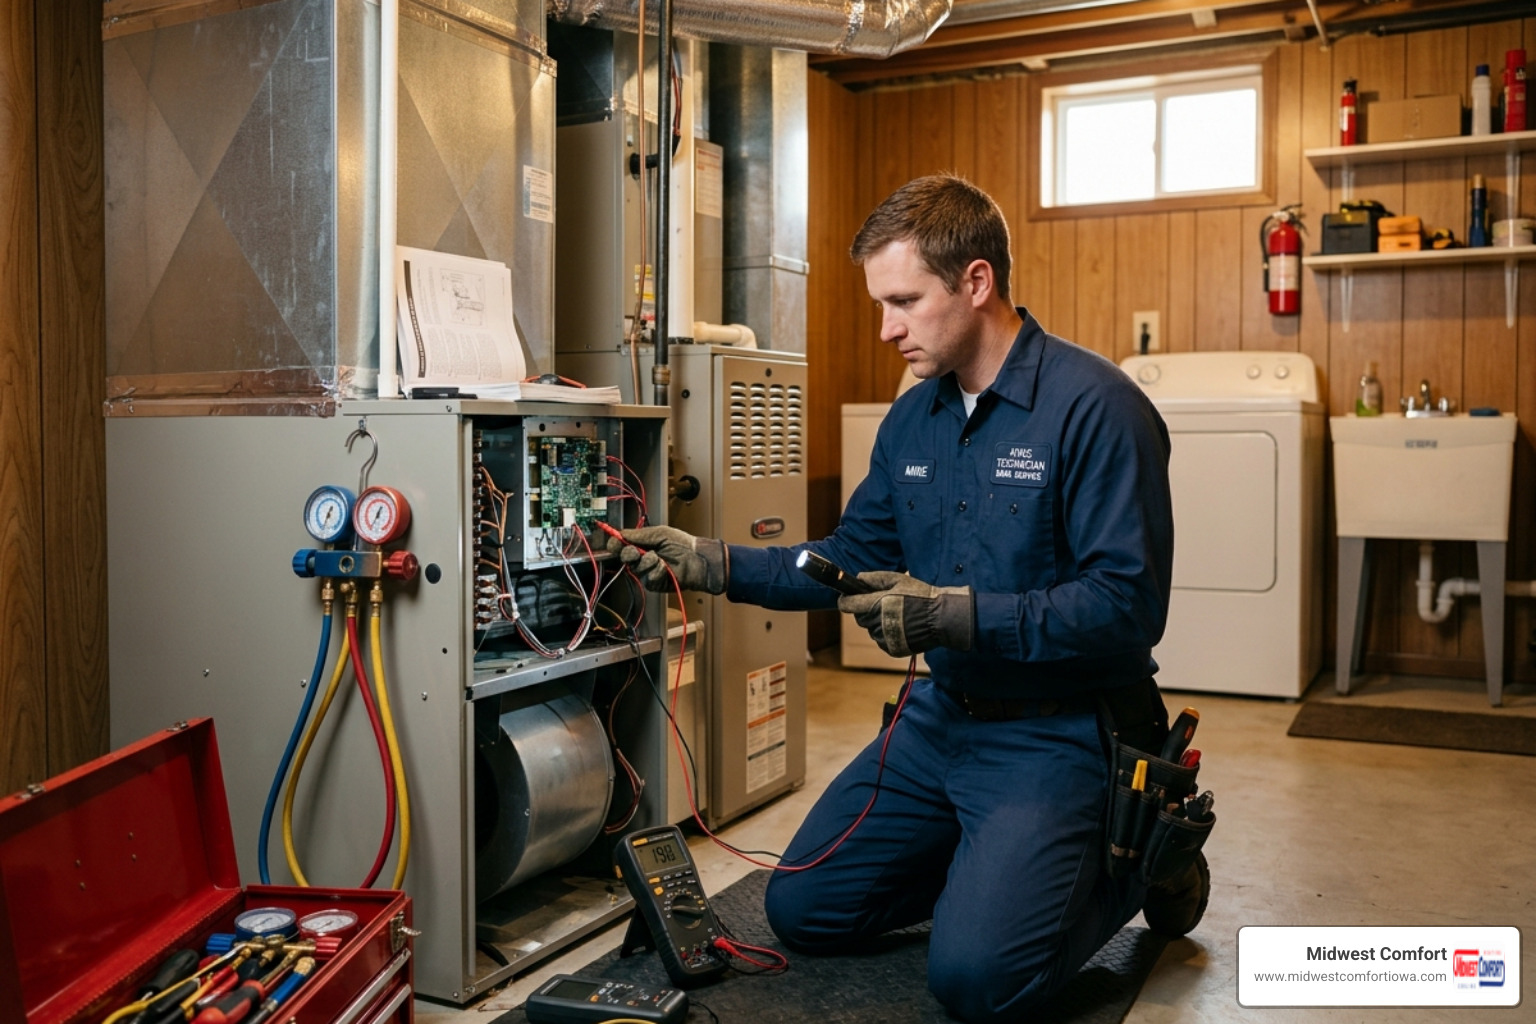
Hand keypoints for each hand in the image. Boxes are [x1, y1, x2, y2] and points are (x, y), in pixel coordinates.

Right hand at [604, 525, 727, 593]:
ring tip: (659, 557)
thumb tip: (621, 533)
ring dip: (646, 562)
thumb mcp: (660, 533)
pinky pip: (648, 578)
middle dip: (628, 553)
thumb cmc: (683, 544)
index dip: (616, 544)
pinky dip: (656, 571)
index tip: (615, 542)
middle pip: (624, 558)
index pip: (621, 545)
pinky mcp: (655, 584)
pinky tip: (665, 567)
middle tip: (635, 551)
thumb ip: (639, 535)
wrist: (698, 559)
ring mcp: (648, 572)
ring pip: (636, 569)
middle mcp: (642, 558)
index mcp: (642, 545)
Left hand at [837, 571, 973, 657]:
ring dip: (878, 623)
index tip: (847, 598)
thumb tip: (858, 578)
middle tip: (884, 604)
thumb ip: (875, 578)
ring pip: (871, 630)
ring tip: (898, 616)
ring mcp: (884, 638)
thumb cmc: (922, 596)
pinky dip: (887, 634)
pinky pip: (882, 640)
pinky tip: (903, 627)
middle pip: (859, 618)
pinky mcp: (891, 649)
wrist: (942, 619)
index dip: (846, 600)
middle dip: (866, 611)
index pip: (847, 605)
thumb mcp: (899, 580)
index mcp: (877, 604)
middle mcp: (877, 623)